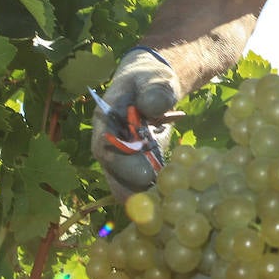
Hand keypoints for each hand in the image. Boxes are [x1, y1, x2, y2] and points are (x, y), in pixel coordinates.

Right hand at [90, 47, 180, 199]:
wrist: (150, 85)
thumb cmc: (150, 80)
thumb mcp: (155, 79)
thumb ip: (154, 91)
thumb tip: (151, 107)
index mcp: (105, 119)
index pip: (106, 147)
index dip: (123, 163)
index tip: (146, 174)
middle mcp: (107, 142)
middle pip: (113, 173)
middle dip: (135, 187)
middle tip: (161, 197)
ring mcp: (118, 156)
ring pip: (124, 183)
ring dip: (145, 193)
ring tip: (169, 199)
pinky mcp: (133, 165)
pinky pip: (139, 183)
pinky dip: (155, 189)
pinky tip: (173, 192)